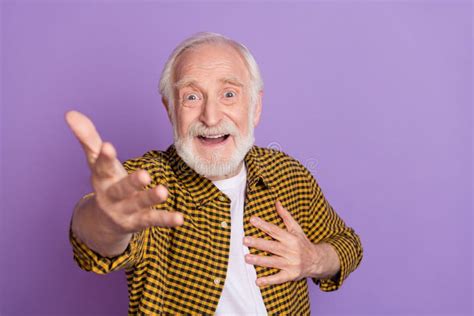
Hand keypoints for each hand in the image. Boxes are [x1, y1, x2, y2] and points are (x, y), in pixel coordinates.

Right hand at [65, 110, 183, 235]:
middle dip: (132, 182)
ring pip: (139, 204)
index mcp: (102, 179)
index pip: (102, 167)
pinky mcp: (139, 221)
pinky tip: (180, 218)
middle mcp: (112, 196)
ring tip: (163, 191)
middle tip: (144, 174)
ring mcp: (126, 211)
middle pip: (122, 189)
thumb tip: (69, 113)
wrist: (103, 223)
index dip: (104, 157)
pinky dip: (166, 219)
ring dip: (150, 198)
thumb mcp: (96, 161)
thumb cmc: (105, 182)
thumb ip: (88, 138)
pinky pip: (154, 220)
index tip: (108, 146)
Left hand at [243, 200, 339, 286]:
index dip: (263, 224)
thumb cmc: (302, 243)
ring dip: (259, 260)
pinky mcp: (290, 275)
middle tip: (245, 240)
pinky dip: (268, 281)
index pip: (274, 230)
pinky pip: (279, 278)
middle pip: (272, 246)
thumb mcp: (296, 229)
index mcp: (290, 238)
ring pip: (273, 262)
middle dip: (258, 243)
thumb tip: (277, 202)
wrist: (316, 260)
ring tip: (246, 258)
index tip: (252, 219)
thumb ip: (286, 216)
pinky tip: (258, 281)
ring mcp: (291, 263)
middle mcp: (290, 251)